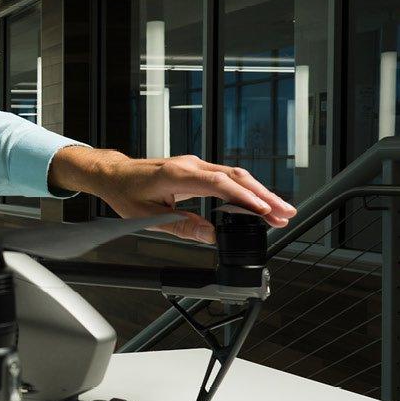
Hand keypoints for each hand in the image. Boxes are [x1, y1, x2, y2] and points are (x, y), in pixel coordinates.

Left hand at [50, 147, 296, 243]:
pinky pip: (227, 178)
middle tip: (285, 214)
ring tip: (280, 212)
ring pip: (235, 176)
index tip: (264, 211)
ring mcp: (195, 165)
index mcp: (177, 174)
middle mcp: (190, 165)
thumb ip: (180, 226)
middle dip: (264, 195)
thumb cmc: (125, 192)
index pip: (220, 184)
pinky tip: (259, 205)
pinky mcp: (197, 169)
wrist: (114, 173)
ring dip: (259, 193)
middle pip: (236, 177)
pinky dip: (246, 191)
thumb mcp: (147, 216)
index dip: (244, 198)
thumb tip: (211, 236)